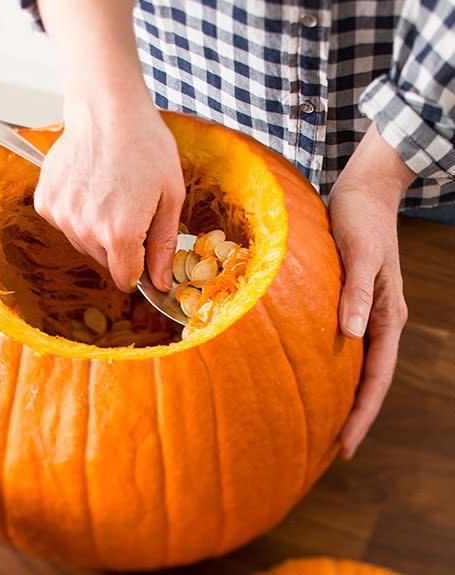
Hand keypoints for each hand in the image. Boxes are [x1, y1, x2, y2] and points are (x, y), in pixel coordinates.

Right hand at [35, 0, 185, 291]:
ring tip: (111, 193)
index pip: (125, 279)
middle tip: (131, 208)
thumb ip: (164, 246)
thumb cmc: (146, 147)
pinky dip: (79, 213)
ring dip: (98, 230)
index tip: (143, 251)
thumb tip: (161, 284)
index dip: (138, 269)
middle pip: (106, 262)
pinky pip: (67, 224)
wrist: (107, 109)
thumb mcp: (171, 197)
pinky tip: (91, 187)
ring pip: (85, 244)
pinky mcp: (46, 202)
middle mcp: (85, 231)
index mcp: (120, 234)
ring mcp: (62, 217)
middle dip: (121, 245)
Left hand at [328, 124, 415, 458]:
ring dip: (342, 394)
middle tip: (331, 449)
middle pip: (368, 379)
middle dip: (353, 414)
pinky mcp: (346, 301)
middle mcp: (377, 320)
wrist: (361, 193)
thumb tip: (354, 335)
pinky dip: (331, 366)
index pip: (377, 377)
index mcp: (387, 316)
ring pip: (355, 365)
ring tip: (320, 423)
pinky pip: (341, 344)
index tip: (345, 446)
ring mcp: (363, 312)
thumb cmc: (361, 221)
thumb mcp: (361, 254)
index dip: (362, 414)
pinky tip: (312, 377)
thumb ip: (358, 292)